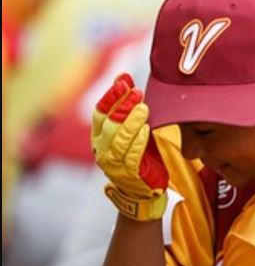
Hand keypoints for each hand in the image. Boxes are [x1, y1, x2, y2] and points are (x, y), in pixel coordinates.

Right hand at [92, 73, 168, 220]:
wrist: (144, 189)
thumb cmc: (138, 154)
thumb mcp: (132, 128)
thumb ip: (126, 105)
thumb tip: (122, 76)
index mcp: (99, 136)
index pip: (100, 113)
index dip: (110, 96)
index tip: (123, 82)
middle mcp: (101, 149)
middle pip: (109, 124)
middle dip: (122, 106)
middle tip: (137, 92)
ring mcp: (113, 163)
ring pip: (119, 139)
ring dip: (131, 121)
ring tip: (143, 107)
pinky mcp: (129, 173)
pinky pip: (131, 155)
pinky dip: (138, 141)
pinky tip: (145, 129)